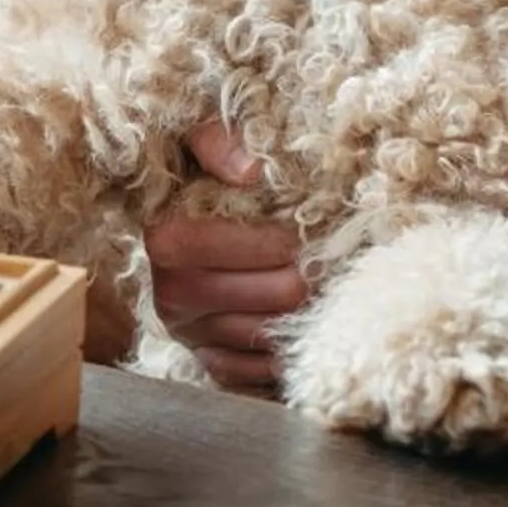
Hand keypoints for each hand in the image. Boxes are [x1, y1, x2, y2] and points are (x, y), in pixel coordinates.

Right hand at [146, 120, 304, 393]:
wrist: (177, 212)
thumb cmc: (196, 171)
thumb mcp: (196, 135)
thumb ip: (218, 142)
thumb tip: (252, 171)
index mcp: (167, 241)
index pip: (257, 250)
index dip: (295, 239)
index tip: (319, 227)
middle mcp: (171, 296)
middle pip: (277, 297)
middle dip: (314, 275)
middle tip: (340, 258)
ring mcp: (190, 335)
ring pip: (275, 336)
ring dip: (309, 312)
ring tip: (331, 284)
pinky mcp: (207, 361)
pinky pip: (259, 371)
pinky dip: (288, 349)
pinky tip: (304, 322)